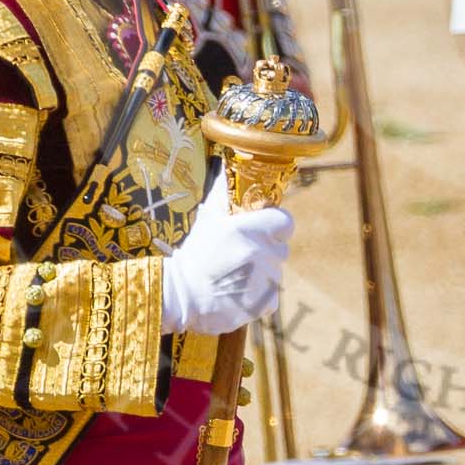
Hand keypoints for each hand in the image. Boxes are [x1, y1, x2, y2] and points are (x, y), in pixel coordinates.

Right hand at [160, 177, 294, 334]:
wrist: (179, 294)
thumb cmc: (194, 252)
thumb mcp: (208, 218)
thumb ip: (224, 193)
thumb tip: (227, 161)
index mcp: (250, 229)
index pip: (285, 222)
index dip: (276, 225)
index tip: (265, 229)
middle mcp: (261, 253)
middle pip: (280, 248)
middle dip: (266, 249)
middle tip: (242, 255)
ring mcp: (264, 280)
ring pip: (274, 272)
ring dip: (260, 273)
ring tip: (234, 276)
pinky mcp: (263, 303)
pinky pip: (271, 296)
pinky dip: (259, 296)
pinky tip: (238, 293)